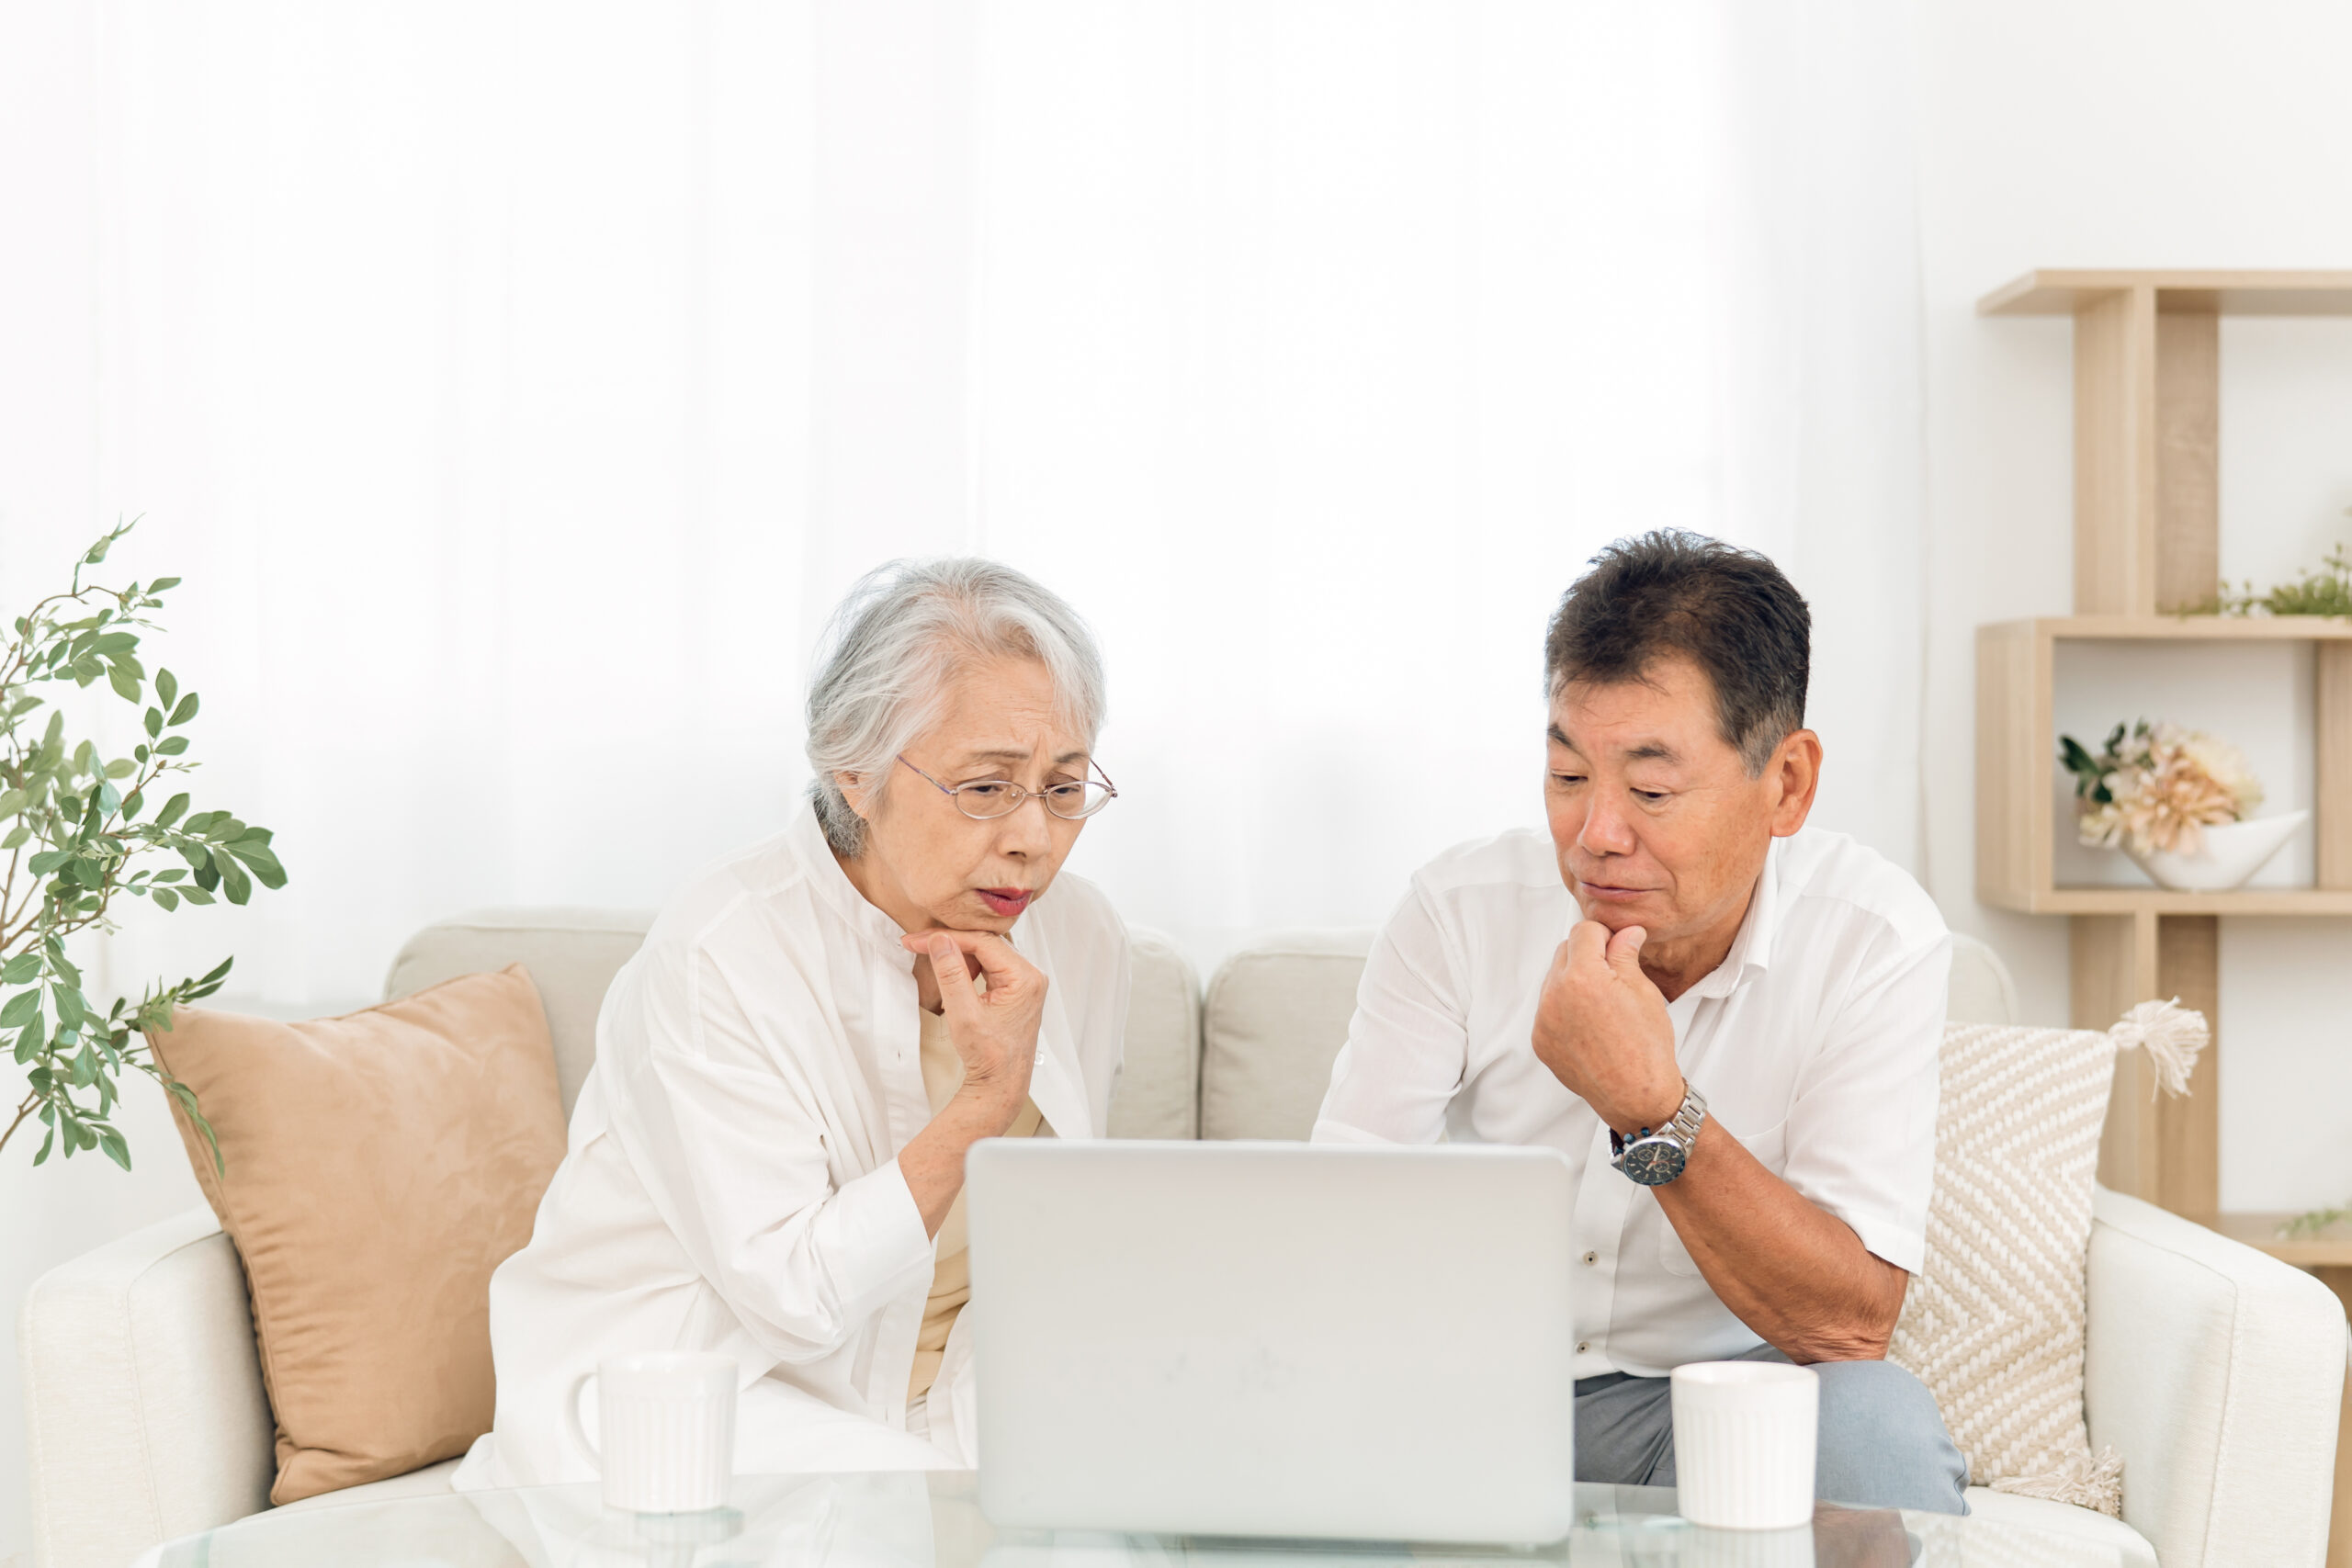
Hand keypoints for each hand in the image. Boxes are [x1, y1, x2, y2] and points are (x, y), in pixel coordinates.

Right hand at [904, 929, 1046, 1127]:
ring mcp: (1025, 982)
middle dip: (950, 943)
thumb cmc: (990, 1057)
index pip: (982, 941)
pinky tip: (952, 975)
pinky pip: (990, 966)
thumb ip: (951, 974)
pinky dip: (968, 967)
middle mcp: (1030, 976)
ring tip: (934, 963)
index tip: (917, 941)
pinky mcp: (1016, 989)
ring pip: (986, 952)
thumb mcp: (964, 1014)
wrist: (1001, 1083)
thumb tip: (940, 941)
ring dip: (958, 955)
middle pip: (986, 943)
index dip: (947, 937)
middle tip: (918, 944)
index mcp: (1025, 978)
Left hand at [1531, 921, 1681, 1134]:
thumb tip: (1626, 932)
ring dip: (1574, 981)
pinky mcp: (1540, 1040)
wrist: (1636, 1096)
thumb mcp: (1643, 991)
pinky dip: (1565, 1008)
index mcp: (1583, 977)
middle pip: (1565, 952)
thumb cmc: (1646, 1047)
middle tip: (1613, 976)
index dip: (1605, 936)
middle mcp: (1555, 995)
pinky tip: (1591, 1025)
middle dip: (1588, 956)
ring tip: (1603, 1004)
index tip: (1618, 948)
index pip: (1584, 932)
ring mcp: (1543, 1020)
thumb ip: (1625, 954)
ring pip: (1554, 980)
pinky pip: (1548, 1009)